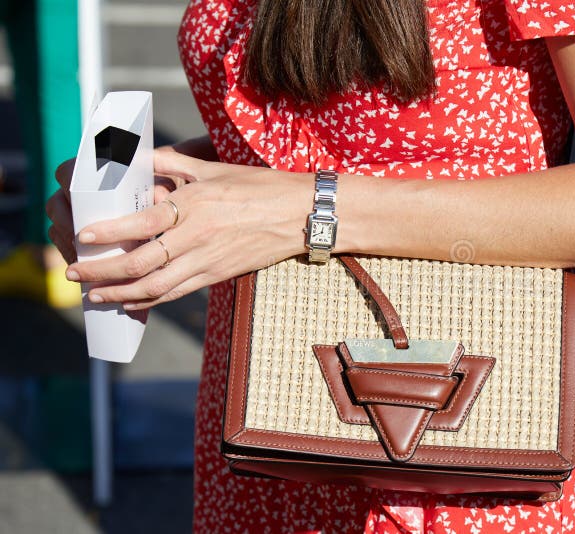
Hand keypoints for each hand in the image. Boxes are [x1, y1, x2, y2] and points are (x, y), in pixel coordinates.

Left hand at [64, 151, 310, 308]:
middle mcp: (197, 237)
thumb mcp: (216, 168)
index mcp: (194, 205)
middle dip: (102, 272)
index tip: (83, 237)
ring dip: (119, 293)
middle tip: (75, 274)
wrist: (300, 216)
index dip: (109, 233)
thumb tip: (139, 154)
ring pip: (155, 286)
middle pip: (141, 263)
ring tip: (94, 296)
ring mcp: (207, 260)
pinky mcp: (217, 275)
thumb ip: (174, 161)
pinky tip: (131, 301)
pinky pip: (177, 292)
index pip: (142, 223)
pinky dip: (150, 299)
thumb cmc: (262, 186)